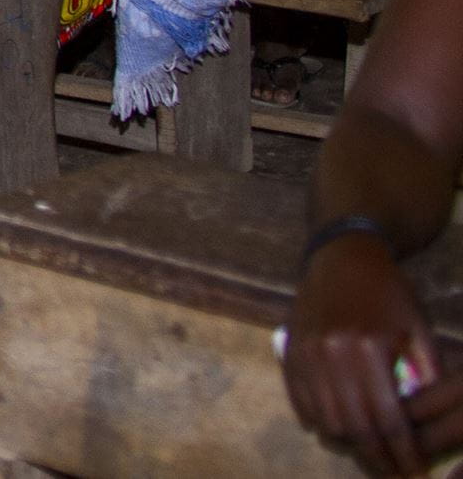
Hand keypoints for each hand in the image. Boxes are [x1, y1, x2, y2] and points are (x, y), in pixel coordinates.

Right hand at [283, 233, 436, 475]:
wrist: (341, 258)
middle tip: (390, 468)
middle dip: (376, 455)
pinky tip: (337, 428)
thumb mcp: (418, 327)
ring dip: (348, 442)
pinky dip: (319, 421)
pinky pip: (301, 401)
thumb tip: (426, 419)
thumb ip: (426, 372)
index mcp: (369, 347)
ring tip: (367, 450)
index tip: (412, 467)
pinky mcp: (289, 352)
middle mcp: (332, 353)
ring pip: (326, 418)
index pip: (389, 417)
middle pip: (355, 425)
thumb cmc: (388, 291)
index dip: (403, 449)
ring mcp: (306, 353)